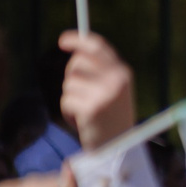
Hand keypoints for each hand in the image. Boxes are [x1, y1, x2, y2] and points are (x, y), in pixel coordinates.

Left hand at [57, 31, 135, 147]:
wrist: (119, 146)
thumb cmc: (112, 116)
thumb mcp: (114, 88)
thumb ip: (100, 69)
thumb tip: (76, 49)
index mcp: (123, 72)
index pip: (97, 46)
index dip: (78, 40)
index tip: (62, 41)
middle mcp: (116, 80)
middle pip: (77, 63)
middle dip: (73, 77)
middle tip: (84, 95)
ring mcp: (105, 93)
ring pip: (69, 83)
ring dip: (71, 97)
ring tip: (86, 110)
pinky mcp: (91, 108)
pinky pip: (66, 100)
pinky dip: (68, 111)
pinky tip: (82, 120)